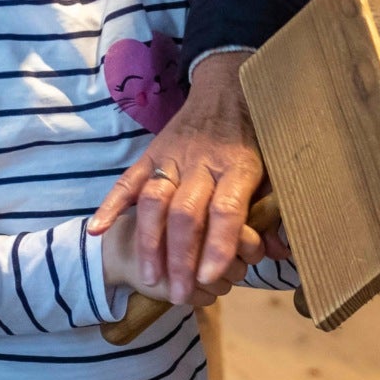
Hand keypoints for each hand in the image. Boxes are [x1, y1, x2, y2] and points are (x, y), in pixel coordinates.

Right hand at [88, 50, 263, 304]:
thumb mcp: (275, 168)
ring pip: (154, 200)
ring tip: (149, 277)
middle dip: (180, 258)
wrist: (228, 86)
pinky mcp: (152, 152)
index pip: (226, 210)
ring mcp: (173, 156)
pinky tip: (99, 230)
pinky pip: (129, 180)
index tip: (208, 279)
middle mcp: (203, 162)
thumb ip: (274, 211)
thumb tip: (280, 253)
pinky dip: (111, 204)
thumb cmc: (255, 135)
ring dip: (149, 241)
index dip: (218, 245)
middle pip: (186, 213)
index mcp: (239, 166)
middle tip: (177, 294)